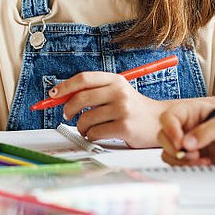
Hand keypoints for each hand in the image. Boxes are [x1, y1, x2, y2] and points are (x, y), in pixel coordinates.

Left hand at [51, 71, 171, 147]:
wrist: (160, 121)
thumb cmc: (134, 107)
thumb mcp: (117, 91)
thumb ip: (93, 91)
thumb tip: (60, 95)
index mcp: (115, 80)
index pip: (83, 79)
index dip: (64, 86)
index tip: (53, 94)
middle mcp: (119, 92)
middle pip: (80, 98)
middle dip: (68, 109)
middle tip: (68, 115)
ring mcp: (122, 110)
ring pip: (86, 118)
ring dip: (81, 127)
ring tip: (86, 128)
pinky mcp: (124, 127)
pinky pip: (95, 133)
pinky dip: (91, 136)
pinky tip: (97, 134)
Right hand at [158, 103, 214, 165]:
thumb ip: (206, 131)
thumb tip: (186, 143)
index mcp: (190, 112)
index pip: (168, 117)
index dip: (170, 130)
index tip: (181, 143)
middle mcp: (184, 126)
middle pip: (163, 136)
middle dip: (175, 148)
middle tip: (194, 154)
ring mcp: (186, 143)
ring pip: (167, 151)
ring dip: (181, 159)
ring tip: (201, 159)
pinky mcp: (189, 157)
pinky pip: (176, 163)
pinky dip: (187, 166)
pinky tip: (204, 163)